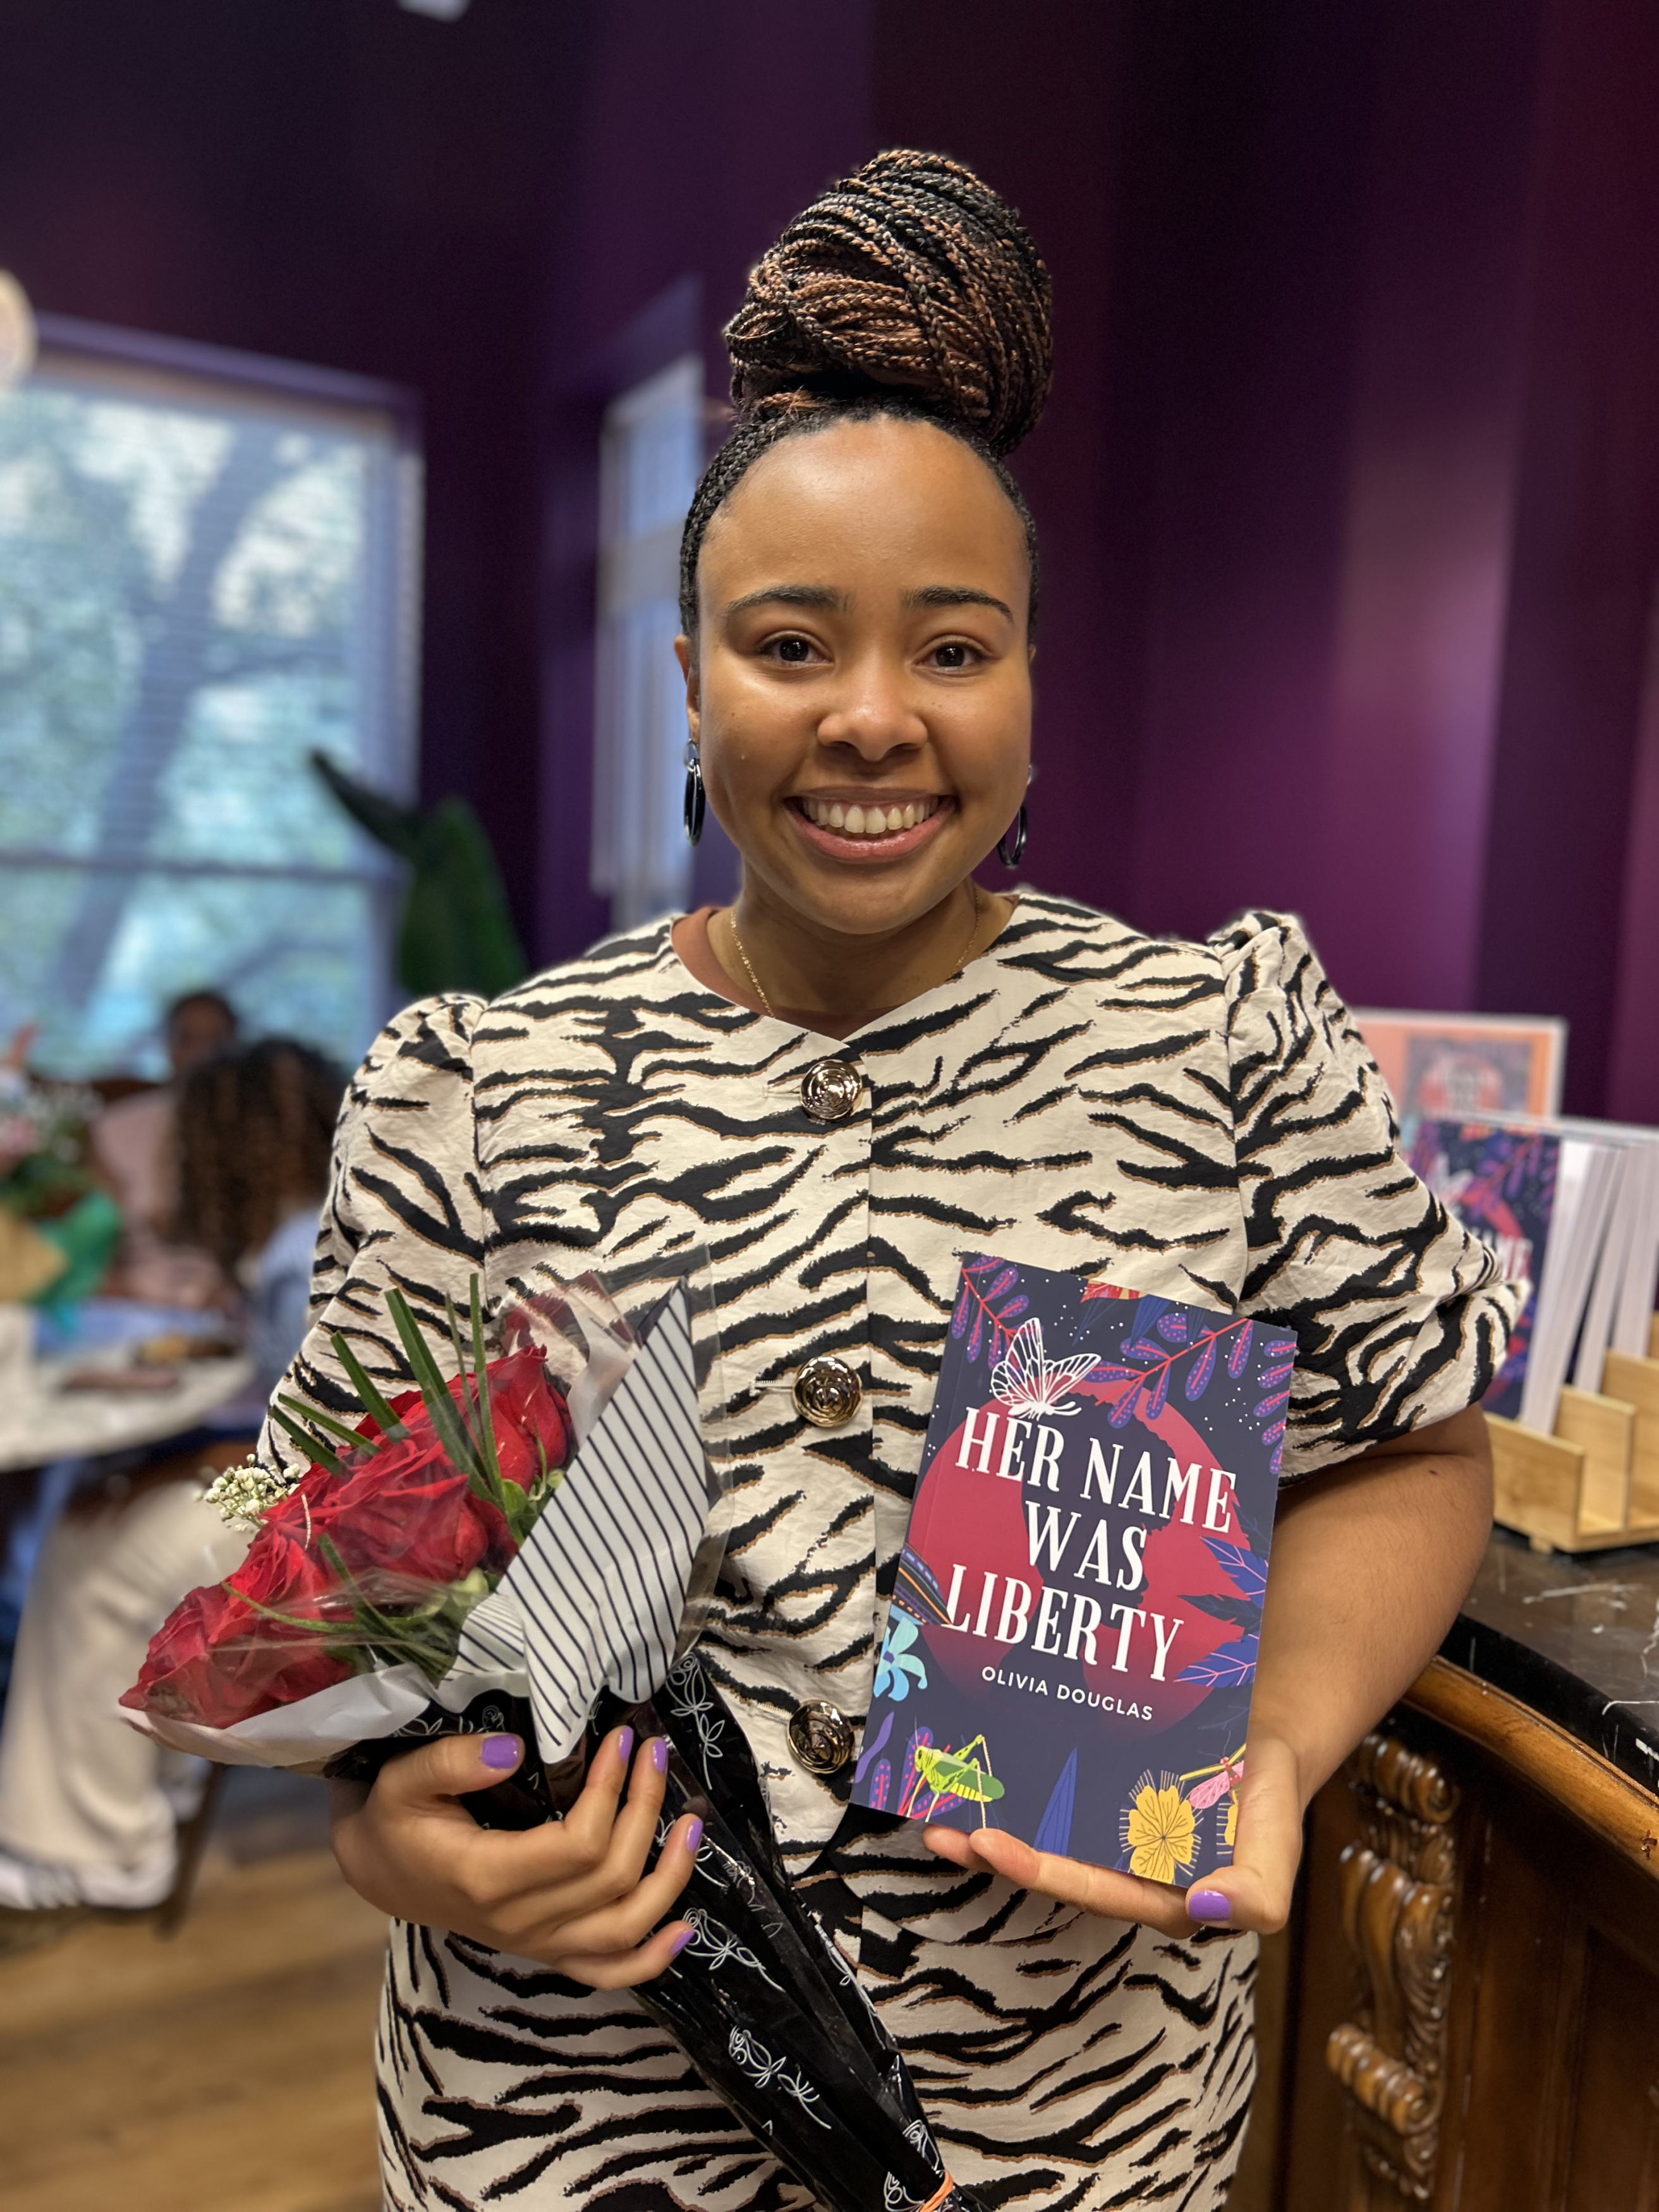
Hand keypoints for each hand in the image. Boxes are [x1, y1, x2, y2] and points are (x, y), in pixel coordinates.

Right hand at [330, 1725, 700, 1985]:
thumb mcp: (403, 1779)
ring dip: (669, 1878)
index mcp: (487, 1877)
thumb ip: (451, 1762)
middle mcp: (518, 1922)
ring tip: (692, 1823)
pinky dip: (650, 1959)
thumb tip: (514, 1749)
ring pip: (622, 1930)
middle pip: (610, 1877)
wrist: (381, 1869)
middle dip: (644, 1808)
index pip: (577, 1845)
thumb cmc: (395, 1818)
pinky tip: (684, 1930)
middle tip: (653, 1753)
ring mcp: (535, 1944)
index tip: (623, 1739)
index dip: (611, 1791)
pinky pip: (607, 1973)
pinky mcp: (545, 1951)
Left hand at [921, 1734, 1304, 1935]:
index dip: (1042, 1871)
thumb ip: (1258, 1893)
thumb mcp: (1278, 1851)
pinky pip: (1051, 1794)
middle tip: (947, 1829)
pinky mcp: (1098, 1793)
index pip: (1092, 1889)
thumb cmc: (1270, 1798)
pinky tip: (979, 1770)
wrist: (1265, 1737)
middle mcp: (1124, 1869)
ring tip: (940, 1808)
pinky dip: (1014, 1787)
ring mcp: (1107, 1830)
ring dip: (991, 1823)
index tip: (996, 1847)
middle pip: (1053, 1865)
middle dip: (997, 1852)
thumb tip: (1210, 1908)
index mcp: (1161, 1895)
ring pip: (1042, 1832)